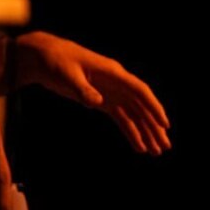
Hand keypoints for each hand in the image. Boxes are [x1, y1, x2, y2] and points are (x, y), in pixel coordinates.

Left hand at [17, 30, 171, 154]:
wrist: (44, 57)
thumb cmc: (57, 61)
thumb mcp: (67, 74)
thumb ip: (83, 89)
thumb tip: (97, 102)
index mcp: (113, 73)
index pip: (140, 91)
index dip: (154, 107)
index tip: (164, 124)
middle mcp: (117, 83)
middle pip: (141, 107)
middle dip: (154, 126)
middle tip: (164, 147)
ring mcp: (111, 92)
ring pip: (134, 115)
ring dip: (145, 132)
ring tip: (156, 151)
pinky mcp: (102, 101)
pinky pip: (122, 118)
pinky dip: (131, 132)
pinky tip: (138, 146)